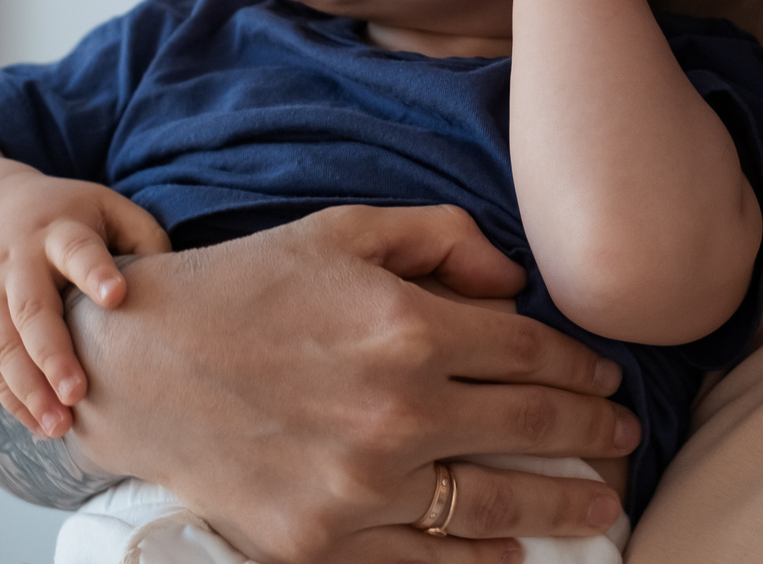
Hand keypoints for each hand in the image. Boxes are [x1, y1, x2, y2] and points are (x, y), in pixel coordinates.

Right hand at [0, 170, 167, 438]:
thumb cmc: (66, 217)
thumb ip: (143, 239)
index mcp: (58, 230)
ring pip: (4, 346)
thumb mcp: (106, 207)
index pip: (77, 250)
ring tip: (59, 426)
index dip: (95, 272)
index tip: (116, 296)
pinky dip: (12, 398)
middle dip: (53, 354)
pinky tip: (40, 425)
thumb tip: (180, 289)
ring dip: (30, 389)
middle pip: (31, 309)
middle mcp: (17, 261)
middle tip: (78, 393)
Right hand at [67, 204, 636, 563]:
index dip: (579, 366)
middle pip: (531, 427)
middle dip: (592, 433)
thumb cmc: (243, 286)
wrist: (138, 365)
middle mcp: (397, 409)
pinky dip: (480, 561)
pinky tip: (514, 553)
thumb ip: (440, 238)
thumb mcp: (344, 230)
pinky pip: (426, 560)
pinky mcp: (323, 541)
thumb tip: (514, 279)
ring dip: (563, 506)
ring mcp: (362, 484)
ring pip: (495, 503)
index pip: (529, 351)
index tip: (605, 379)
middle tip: (624, 438)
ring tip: (603, 505)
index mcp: (407, 324)